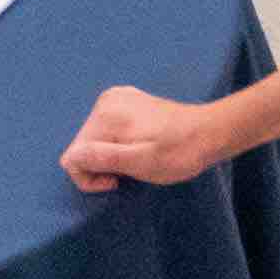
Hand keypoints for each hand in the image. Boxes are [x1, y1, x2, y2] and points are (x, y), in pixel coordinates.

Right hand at [61, 86, 226, 192]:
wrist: (209, 132)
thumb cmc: (179, 153)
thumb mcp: (142, 162)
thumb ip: (104, 158)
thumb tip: (71, 159)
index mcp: (106, 116)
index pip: (72, 157)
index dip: (90, 177)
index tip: (117, 181)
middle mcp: (105, 101)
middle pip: (81, 146)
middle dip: (100, 165)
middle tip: (131, 171)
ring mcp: (116, 97)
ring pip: (92, 139)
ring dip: (109, 156)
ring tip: (137, 158)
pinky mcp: (126, 99)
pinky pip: (105, 129)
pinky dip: (116, 143)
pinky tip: (138, 145)